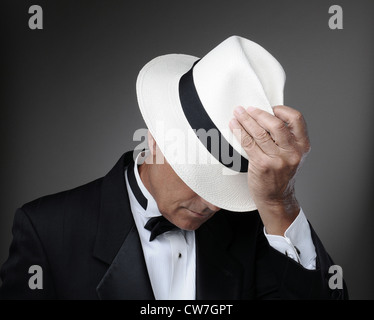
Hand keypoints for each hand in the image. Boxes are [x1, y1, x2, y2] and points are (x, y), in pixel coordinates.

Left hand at [229, 105, 310, 234]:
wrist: (276, 198)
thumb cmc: (281, 175)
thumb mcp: (292, 155)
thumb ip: (285, 138)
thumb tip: (266, 116)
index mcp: (302, 146)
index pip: (296, 119)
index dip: (282, 110)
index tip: (269, 108)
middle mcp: (292, 152)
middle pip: (276, 124)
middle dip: (259, 113)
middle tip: (248, 109)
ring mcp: (277, 159)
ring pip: (259, 133)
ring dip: (245, 120)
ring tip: (237, 113)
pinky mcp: (262, 165)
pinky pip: (248, 143)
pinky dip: (239, 132)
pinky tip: (234, 125)